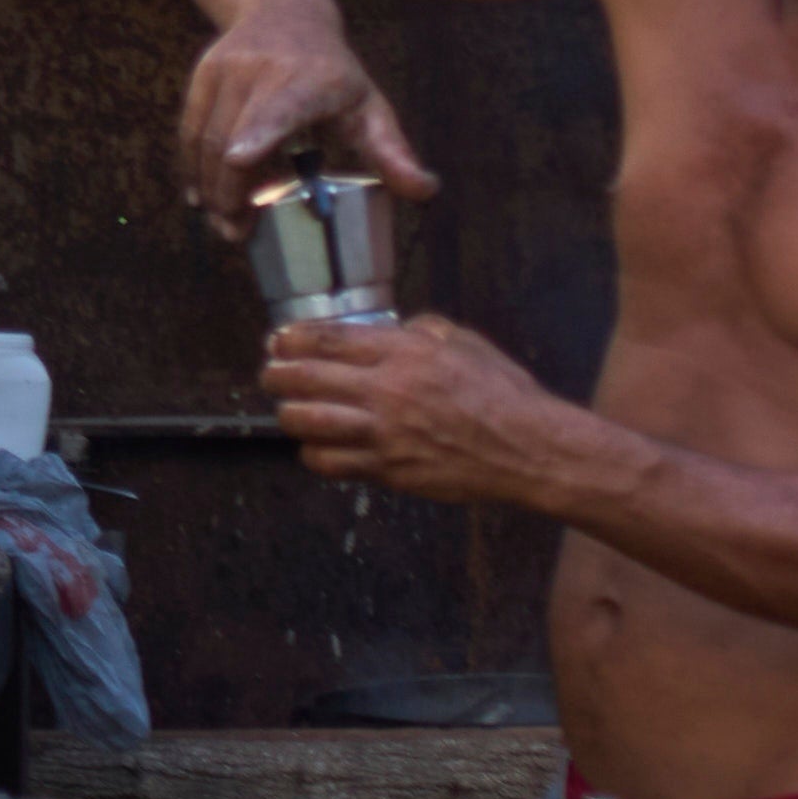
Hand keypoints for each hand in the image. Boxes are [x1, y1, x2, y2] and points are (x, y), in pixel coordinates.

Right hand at [179, 9, 438, 219]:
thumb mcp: (368, 106)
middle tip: (236, 233)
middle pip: (234, 138)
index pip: (282, 107)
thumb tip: (426, 192)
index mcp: (311, 80)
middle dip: (230, 192)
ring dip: (210, 188)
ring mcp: (228, 69)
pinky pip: (190, 129)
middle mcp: (263, 70)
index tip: (240, 159)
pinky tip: (202, 197)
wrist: (282, 10)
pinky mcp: (204, 74)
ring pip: (207, 139)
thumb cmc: (333, 73)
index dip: (260, 132)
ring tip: (224, 223)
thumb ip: (393, 152)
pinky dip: (193, 167)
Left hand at [258, 309, 575, 509]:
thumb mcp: (464, 341)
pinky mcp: (387, 469)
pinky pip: (331, 462)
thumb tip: (394, 329)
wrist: (526, 448)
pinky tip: (316, 446)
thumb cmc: (502, 392)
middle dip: (277, 373)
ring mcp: (384, 434)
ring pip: (308, 422)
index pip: (328, 340)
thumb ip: (423, 330)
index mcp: (404, 352)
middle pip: (306, 378)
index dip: (293, 338)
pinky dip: (315, 453)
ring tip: (288, 408)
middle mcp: (387, 390)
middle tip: (271, 372)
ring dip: (289, 413)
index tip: (279, 339)